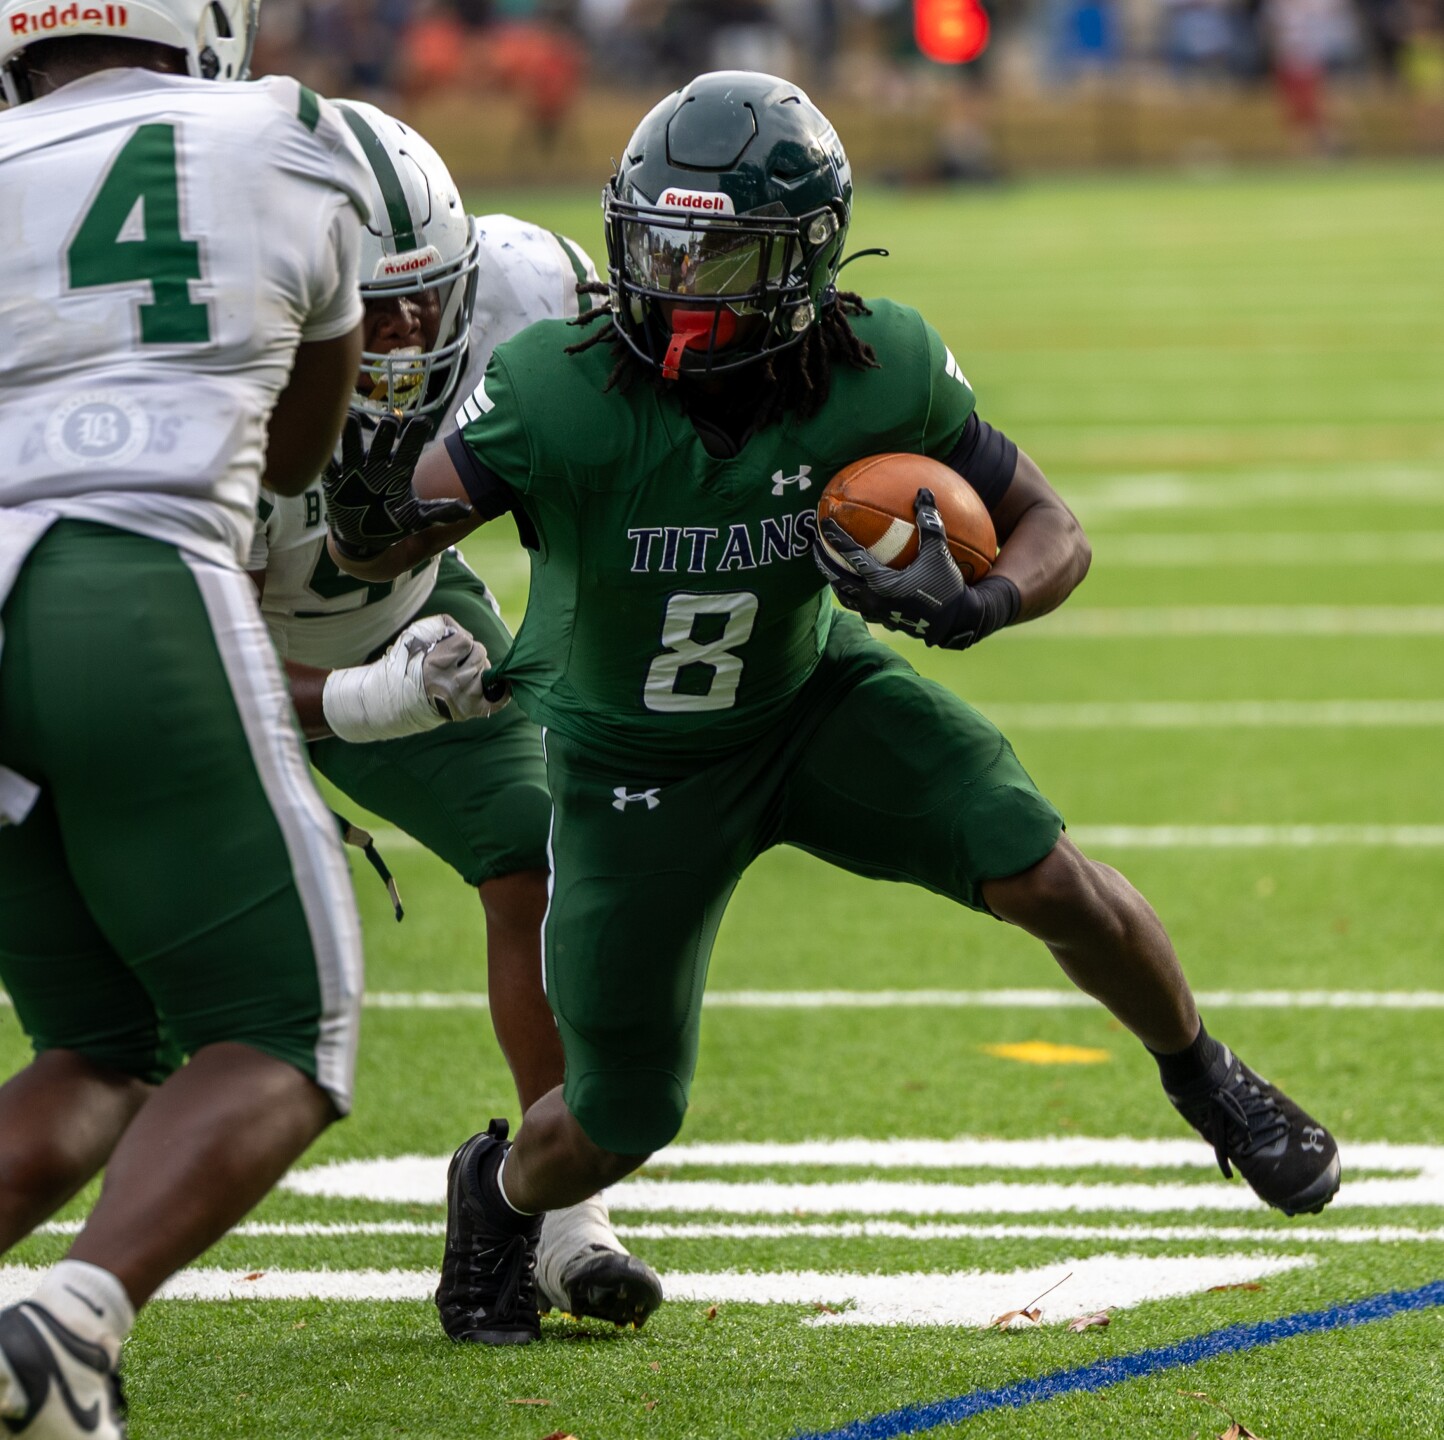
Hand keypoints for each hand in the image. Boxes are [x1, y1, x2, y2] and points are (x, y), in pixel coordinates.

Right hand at [322, 413, 470, 559]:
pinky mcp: (333, 482)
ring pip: (351, 444)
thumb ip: (439, 512)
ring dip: (350, 432)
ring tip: (350, 418)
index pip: (409, 449)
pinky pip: (328, 466)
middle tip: (390, 424)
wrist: (362, 537)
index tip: (423, 423)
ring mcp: (353, 471)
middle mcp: (376, 465)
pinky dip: (326, 458)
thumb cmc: (391, 523)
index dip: (416, 435)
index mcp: (397, 471)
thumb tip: (467, 510)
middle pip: (381, 440)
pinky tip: (324, 448)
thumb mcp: (415, 518)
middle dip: (385, 431)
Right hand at [407, 614, 509, 721]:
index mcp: (436, 663)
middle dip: (473, 654)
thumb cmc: (413, 667)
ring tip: (465, 674)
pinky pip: (497, 699)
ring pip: (487, 672)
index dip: (462, 642)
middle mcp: (452, 682)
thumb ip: (441, 627)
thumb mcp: (416, 640)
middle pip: (480, 654)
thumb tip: (460, 627)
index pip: (466, 640)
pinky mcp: (472, 710)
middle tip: (460, 661)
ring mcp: (464, 698)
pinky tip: (499, 685)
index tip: (453, 648)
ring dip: (480, 670)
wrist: (405, 702)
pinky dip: (501, 691)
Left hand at [813, 486, 1016, 649]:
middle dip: (824, 564)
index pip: (851, 557)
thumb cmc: (948, 586)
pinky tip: (860, 587)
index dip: (836, 539)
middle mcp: (873, 601)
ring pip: (847, 598)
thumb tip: (923, 492)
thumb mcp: (939, 552)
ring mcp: (877, 614)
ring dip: (836, 582)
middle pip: (838, 580)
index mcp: (881, 583)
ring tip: (831, 569)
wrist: (958, 623)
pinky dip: (855, 595)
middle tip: (815, 547)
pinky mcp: (885, 622)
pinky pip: (862, 607)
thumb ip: (930, 523)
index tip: (824, 524)